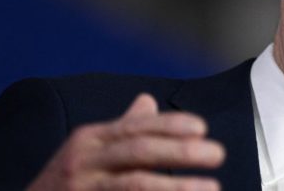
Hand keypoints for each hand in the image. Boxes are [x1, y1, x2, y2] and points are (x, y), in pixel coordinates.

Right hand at [27, 93, 224, 190]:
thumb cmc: (65, 182)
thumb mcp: (87, 150)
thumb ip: (121, 129)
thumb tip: (148, 102)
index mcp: (90, 140)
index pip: (136, 126)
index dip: (171, 125)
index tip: (203, 127)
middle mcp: (84, 162)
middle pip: (139, 152)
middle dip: (182, 152)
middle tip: (218, 153)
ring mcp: (84, 190)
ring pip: (136, 185)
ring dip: (177, 187)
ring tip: (213, 188)